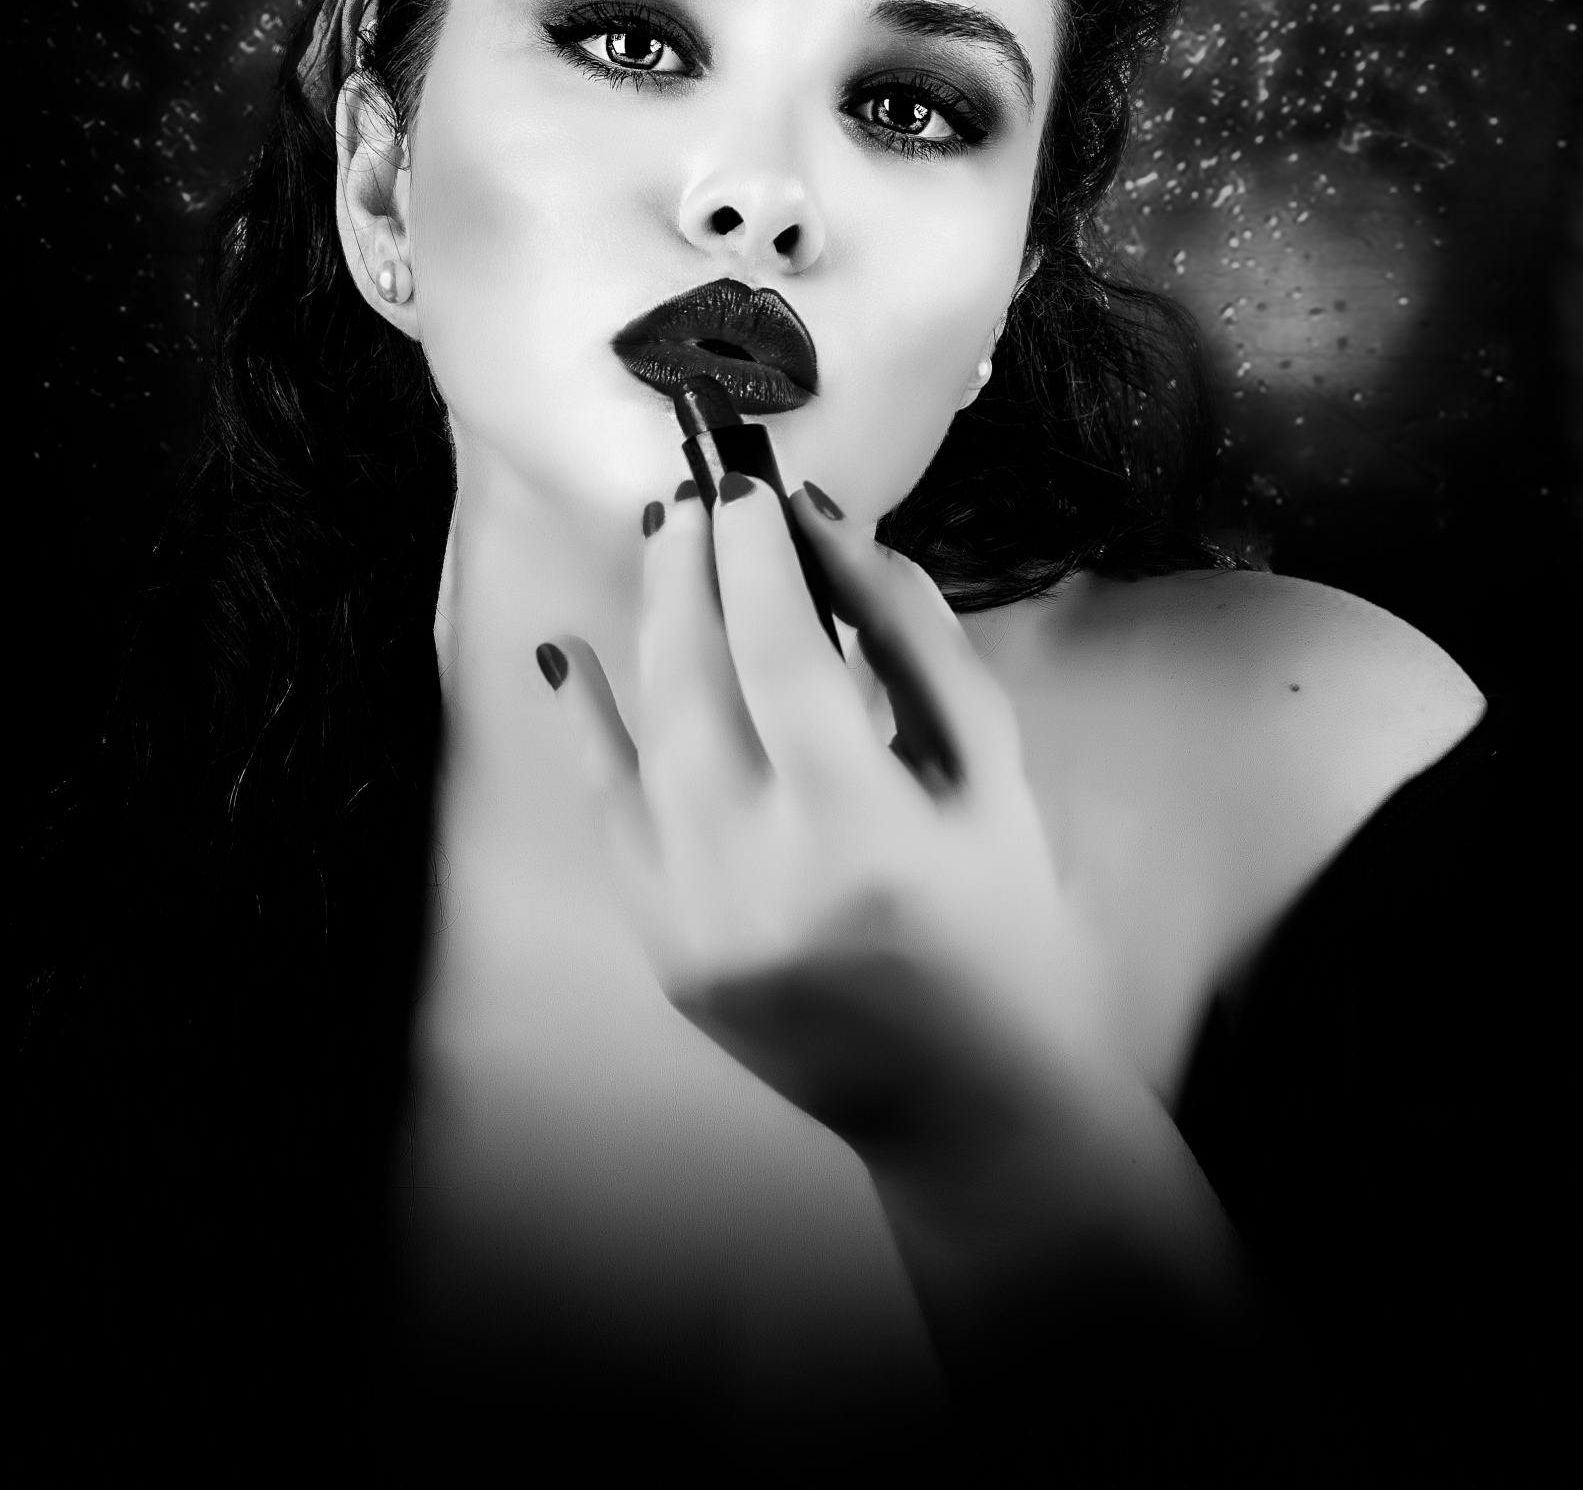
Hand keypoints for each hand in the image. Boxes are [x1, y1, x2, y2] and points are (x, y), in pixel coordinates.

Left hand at [542, 475, 1239, 1362]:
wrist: (970, 1100)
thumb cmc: (1006, 920)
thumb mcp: (990, 771)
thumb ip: (913, 642)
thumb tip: (831, 531)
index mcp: (860, 827)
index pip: (779, 649)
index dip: (755, 553)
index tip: (749, 482)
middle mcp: (756, 873)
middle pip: (694, 679)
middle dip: (690, 567)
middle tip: (695, 487)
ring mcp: (692, 919)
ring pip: (645, 736)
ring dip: (649, 626)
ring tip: (666, 541)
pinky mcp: (661, 950)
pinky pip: (609, 814)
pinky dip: (592, 730)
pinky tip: (575, 654)